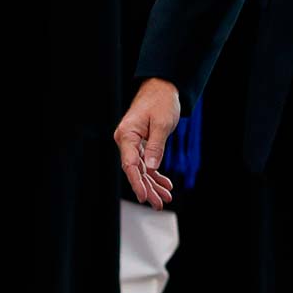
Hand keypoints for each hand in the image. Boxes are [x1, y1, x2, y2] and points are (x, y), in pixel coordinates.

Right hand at [114, 78, 179, 209]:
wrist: (162, 88)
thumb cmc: (160, 101)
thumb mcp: (162, 124)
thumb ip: (156, 147)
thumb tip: (151, 168)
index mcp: (126, 135)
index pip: (129, 164)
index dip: (136, 182)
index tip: (143, 196)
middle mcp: (126, 140)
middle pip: (135, 170)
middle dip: (147, 189)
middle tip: (158, 204)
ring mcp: (133, 143)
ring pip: (141, 169)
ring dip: (152, 185)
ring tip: (164, 199)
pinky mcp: (141, 144)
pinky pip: (147, 163)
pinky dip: (156, 175)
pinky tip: (165, 185)